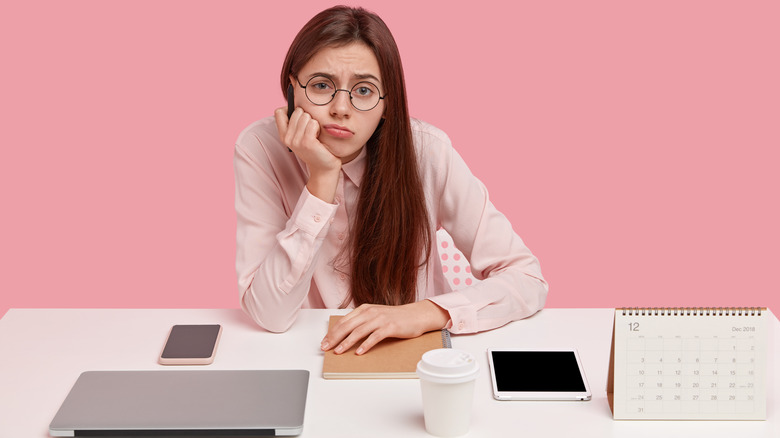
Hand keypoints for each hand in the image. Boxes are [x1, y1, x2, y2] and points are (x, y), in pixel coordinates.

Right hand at [274, 106, 341, 201]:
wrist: (324, 168)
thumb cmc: (315, 149)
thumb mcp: (301, 136)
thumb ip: (296, 123)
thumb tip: (298, 104)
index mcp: (283, 135)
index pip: (279, 112)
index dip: (290, 109)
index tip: (299, 116)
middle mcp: (287, 138)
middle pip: (297, 111)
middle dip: (307, 116)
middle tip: (311, 130)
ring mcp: (296, 141)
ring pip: (306, 116)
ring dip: (314, 122)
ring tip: (315, 134)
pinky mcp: (307, 142)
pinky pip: (313, 123)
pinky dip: (318, 127)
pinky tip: (319, 137)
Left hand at [321, 300, 449, 354]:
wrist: (416, 315)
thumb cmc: (394, 318)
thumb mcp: (375, 316)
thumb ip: (361, 322)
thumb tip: (344, 335)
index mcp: (364, 309)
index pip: (343, 321)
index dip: (332, 332)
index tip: (324, 342)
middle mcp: (370, 312)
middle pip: (348, 326)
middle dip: (334, 337)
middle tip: (326, 348)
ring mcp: (380, 319)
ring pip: (358, 331)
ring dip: (346, 342)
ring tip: (338, 351)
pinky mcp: (390, 327)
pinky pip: (374, 337)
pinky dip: (365, 345)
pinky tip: (359, 352)